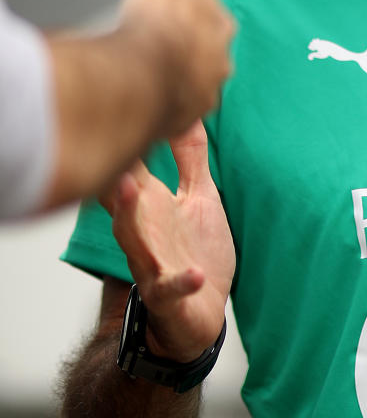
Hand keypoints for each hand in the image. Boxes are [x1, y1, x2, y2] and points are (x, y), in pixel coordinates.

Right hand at [102, 121, 234, 361]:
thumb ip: (191, 158)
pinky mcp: (169, 295)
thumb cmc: (195, 251)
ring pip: (132, 239)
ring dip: (130, 216)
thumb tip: (189, 113)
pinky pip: (170, 288)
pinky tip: (194, 274)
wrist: (199, 316)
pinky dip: (180, 282)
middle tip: (115, 140)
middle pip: (121, 198)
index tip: (129, 101)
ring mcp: (152, 263)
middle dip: (117, 172)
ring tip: (133, 191)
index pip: (132, 167)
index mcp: (149, 205)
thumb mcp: (199, 198)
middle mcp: (143, 231)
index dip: (130, 140)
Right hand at [119, 0, 236, 137]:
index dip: (194, 14)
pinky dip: (168, 114)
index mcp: (220, 29)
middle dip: (187, 51)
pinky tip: (151, 107)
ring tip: (149, 73)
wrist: (134, 78)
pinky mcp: (178, 123)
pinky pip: (177, 118)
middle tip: (159, 43)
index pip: (215, 18)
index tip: (176, 13)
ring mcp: (200, 97)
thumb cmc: (157, 22)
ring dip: (176, 81)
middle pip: (205, 55)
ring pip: (192, 87)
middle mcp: (218, 67)